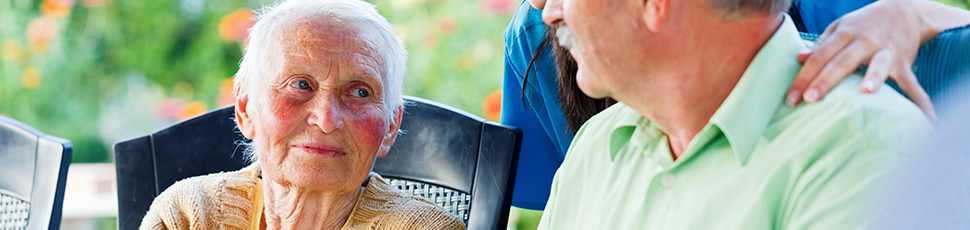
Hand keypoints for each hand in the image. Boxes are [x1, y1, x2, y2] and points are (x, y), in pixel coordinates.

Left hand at [785, 0, 936, 121]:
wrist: (905, 9)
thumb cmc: (864, 24)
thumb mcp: (840, 28)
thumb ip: (821, 44)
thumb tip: (799, 59)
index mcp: (844, 34)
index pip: (820, 57)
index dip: (804, 77)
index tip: (791, 97)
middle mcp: (865, 41)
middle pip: (841, 62)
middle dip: (824, 81)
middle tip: (809, 100)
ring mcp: (886, 51)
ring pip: (877, 65)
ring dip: (874, 78)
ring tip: (866, 93)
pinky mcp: (904, 61)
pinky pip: (912, 83)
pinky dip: (920, 100)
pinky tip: (928, 117)